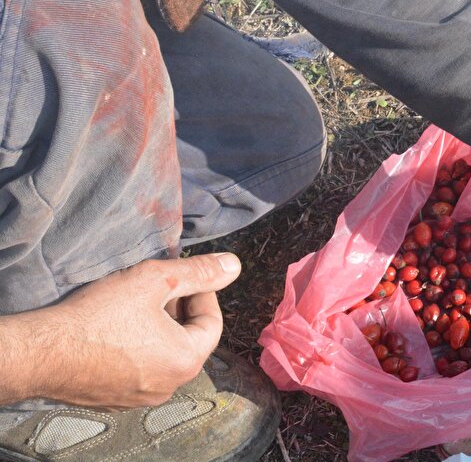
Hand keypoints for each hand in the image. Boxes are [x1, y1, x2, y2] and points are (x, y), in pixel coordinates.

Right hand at [29, 254, 241, 408]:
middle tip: (157, 288)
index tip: (182, 276)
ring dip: (157, 328)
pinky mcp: (115, 399)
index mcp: (186, 361)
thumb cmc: (98, 316)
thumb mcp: (156, 280)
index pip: (212, 321)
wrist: (42, 352)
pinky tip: (115, 330)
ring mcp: (140, 397)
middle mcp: (169, 386)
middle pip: (189, 339)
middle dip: (178, 310)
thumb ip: (200, 273)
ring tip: (135, 305)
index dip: (202, 292)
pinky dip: (136, 348)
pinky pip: (139, 369)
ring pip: (164, 354)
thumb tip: (233, 266)